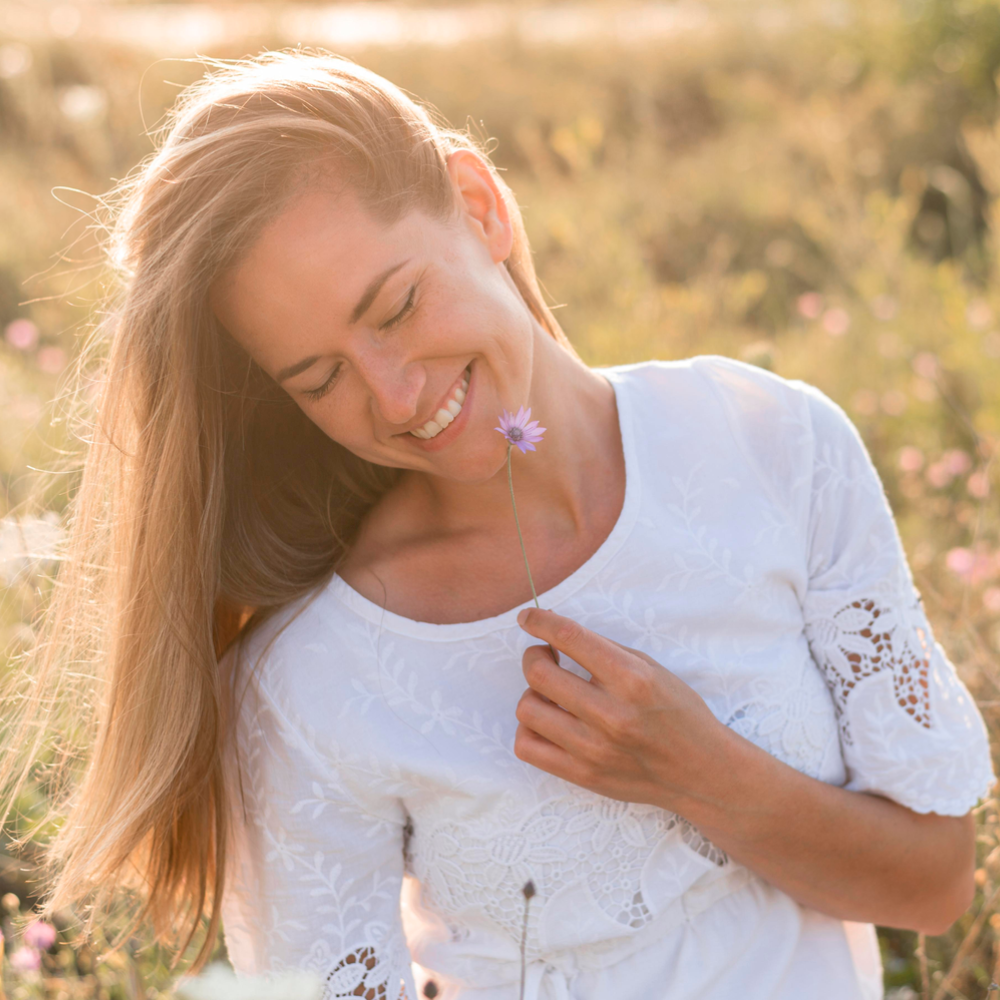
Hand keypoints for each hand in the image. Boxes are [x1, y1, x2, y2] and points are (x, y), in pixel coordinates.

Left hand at [513, 607, 733, 811]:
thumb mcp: (651, 668)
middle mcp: (611, 714)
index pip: (570, 638)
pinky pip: (526, 747)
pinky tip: (548, 722)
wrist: (700, 771)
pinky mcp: (582, 775)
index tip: (527, 618)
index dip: (540, 622)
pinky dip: (530, 729)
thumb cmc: (677, 712)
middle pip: (539, 674)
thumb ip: (604, 649)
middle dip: (534, 656)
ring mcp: (594, 749)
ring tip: (550, 694)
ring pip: (527, 709)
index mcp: (632, 679)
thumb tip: (557, 630)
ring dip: (532, 694)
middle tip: (545, 657)